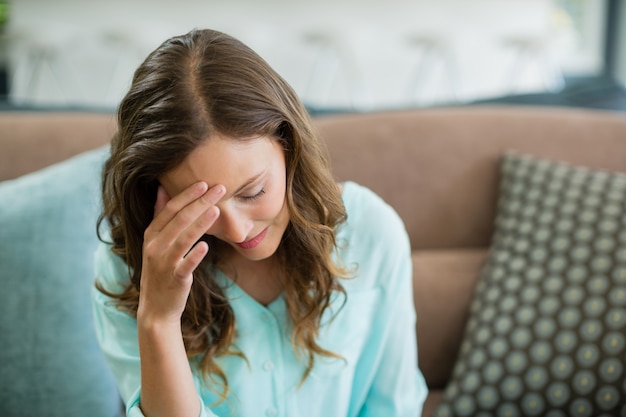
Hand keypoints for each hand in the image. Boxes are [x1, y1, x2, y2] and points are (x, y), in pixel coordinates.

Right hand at [137, 181, 224, 325]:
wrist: (156, 307)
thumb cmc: (161, 270)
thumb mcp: (155, 242)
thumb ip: (159, 217)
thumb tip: (162, 188)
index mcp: (151, 235)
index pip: (169, 209)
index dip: (187, 195)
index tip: (204, 183)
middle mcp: (155, 247)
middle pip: (179, 220)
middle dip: (200, 202)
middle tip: (220, 189)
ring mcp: (163, 264)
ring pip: (183, 239)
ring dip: (200, 224)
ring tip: (217, 210)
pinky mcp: (175, 280)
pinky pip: (185, 265)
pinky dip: (194, 256)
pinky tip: (206, 246)